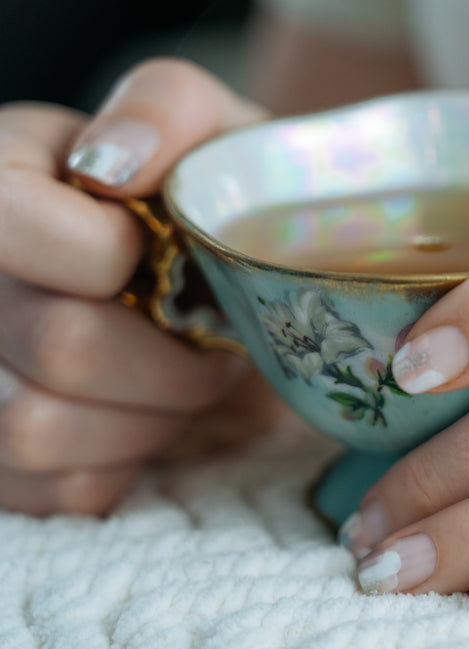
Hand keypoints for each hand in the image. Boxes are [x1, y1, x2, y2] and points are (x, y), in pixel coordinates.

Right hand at [0, 58, 274, 514]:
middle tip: (202, 337)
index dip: (112, 254)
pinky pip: (64, 489)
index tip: (161, 254)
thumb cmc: (214, 207)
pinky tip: (140, 418)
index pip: (10, 223)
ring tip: (174, 377)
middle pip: (55, 345)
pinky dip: (129, 459)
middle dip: (167, 354)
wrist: (216, 290)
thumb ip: (168, 107)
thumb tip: (110, 165)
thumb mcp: (215, 134)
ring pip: (43, 430)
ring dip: (150, 414)